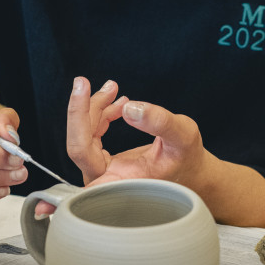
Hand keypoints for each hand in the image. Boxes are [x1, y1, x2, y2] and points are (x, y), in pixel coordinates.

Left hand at [67, 76, 207, 187]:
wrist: (189, 170)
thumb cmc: (187, 158)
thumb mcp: (183, 135)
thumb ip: (160, 122)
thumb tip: (129, 108)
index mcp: (120, 180)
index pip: (82, 152)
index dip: (74, 123)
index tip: (81, 89)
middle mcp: (105, 179)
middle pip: (79, 141)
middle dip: (87, 108)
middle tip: (100, 84)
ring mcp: (102, 171)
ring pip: (84, 136)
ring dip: (95, 108)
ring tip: (114, 90)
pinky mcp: (103, 163)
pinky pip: (91, 136)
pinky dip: (101, 114)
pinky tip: (117, 104)